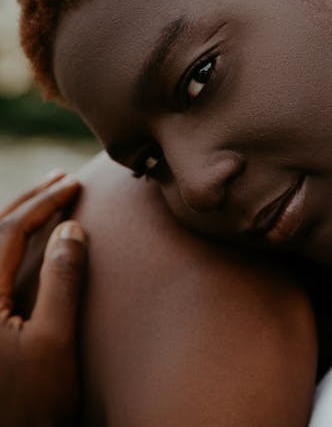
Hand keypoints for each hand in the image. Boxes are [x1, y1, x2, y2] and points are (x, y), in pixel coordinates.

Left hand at [0, 173, 85, 425]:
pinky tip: (20, 244)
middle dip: (28, 202)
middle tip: (60, 179)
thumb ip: (62, 281)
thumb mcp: (55, 344)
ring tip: (43, 201)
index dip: (44, 203)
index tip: (74, 184)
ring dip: (14, 218)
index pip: (10, 230)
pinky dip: (4, 244)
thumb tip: (71, 229)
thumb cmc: (30, 407)